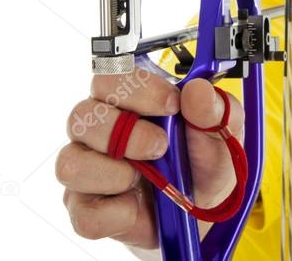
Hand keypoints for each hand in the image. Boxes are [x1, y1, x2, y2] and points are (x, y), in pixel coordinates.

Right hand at [57, 71, 243, 248]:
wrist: (202, 209)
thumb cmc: (201, 159)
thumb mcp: (221, 130)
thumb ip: (213, 108)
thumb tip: (198, 90)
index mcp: (125, 100)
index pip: (106, 78)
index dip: (136, 89)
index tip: (172, 104)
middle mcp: (97, 130)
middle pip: (80, 116)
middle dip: (126, 134)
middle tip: (161, 146)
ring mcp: (86, 170)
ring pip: (70, 164)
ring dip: (115, 174)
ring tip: (145, 178)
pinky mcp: (85, 209)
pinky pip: (84, 212)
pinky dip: (116, 213)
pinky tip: (136, 206)